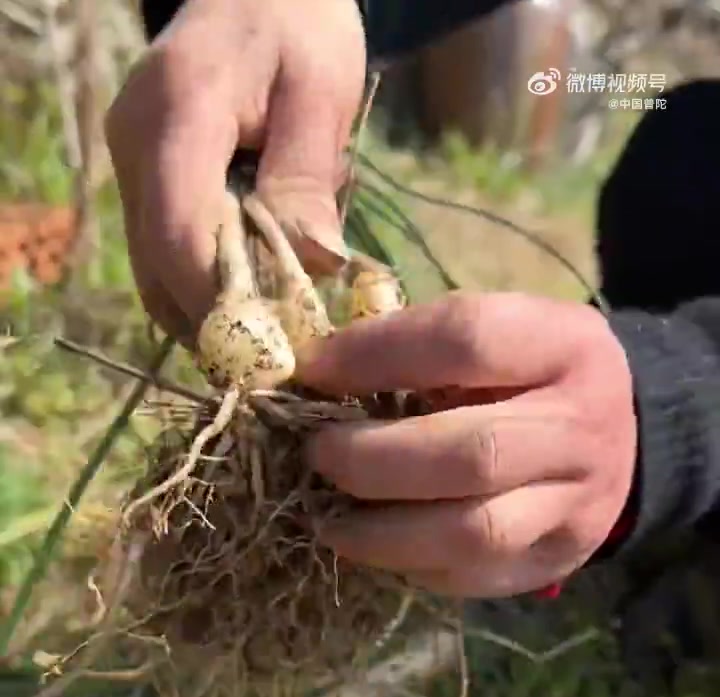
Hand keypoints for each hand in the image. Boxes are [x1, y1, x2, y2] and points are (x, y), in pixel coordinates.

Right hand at [106, 0, 365, 342]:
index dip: (226, 307)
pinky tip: (254, 299)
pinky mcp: (139, 183)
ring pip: (155, 279)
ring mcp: (128, 167)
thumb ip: (307, 182)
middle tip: (285, 359)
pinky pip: (163, 259)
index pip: (180, 238)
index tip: (282, 349)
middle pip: (158, 274)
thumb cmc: (298, 28)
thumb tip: (312, 272)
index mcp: (178, 116)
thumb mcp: (320, 94)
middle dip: (221, 327)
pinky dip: (205, 291)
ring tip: (275, 335)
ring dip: (212, 318)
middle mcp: (133, 147)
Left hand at [297, 292, 637, 597]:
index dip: (377, 355)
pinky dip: (414, 566)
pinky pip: (475, 577)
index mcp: (566, 345)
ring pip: (476, 533)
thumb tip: (319, 375)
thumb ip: (425, 346)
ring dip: (384, 534)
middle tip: (319, 456)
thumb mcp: (504, 334)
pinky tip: (380, 548)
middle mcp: (581, 427)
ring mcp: (577, 504)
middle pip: (473, 454)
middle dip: (375, 461)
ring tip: (332, 522)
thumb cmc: (532, 375)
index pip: (467, 340)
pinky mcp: (557, 562)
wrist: (626, 438)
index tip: (314, 371)